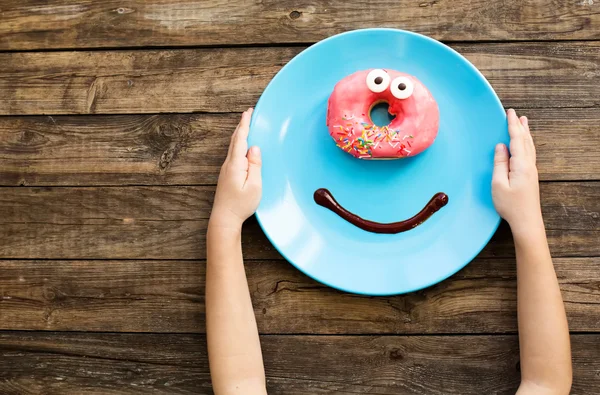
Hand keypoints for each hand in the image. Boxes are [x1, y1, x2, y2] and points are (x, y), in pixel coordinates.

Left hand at [209, 108, 261, 230]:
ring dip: (240, 134)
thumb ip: (255, 165)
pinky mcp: (227, 175)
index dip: (245, 124)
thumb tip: (254, 148)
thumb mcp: (254, 186)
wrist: (224, 218)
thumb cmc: (241, 205)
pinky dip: (238, 145)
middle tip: (248, 113)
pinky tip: (242, 147)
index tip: (248, 112)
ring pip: (233, 147)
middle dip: (242, 125)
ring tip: (246, 126)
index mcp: (236, 164)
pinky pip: (233, 155)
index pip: (241, 139)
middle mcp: (228, 164)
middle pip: (235, 140)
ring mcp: (226, 170)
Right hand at [492, 109, 541, 234]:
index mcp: (521, 165)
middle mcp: (529, 165)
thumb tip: (500, 147)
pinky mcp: (530, 176)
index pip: (516, 140)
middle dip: (520, 126)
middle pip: (525, 141)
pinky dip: (526, 143)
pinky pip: (529, 153)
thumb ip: (499, 164)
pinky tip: (524, 144)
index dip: (512, 125)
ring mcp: (531, 171)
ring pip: (529, 146)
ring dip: (525, 133)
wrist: (527, 221)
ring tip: (523, 123)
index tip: (510, 113)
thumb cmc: (511, 206)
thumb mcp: (499, 184)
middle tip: (517, 114)